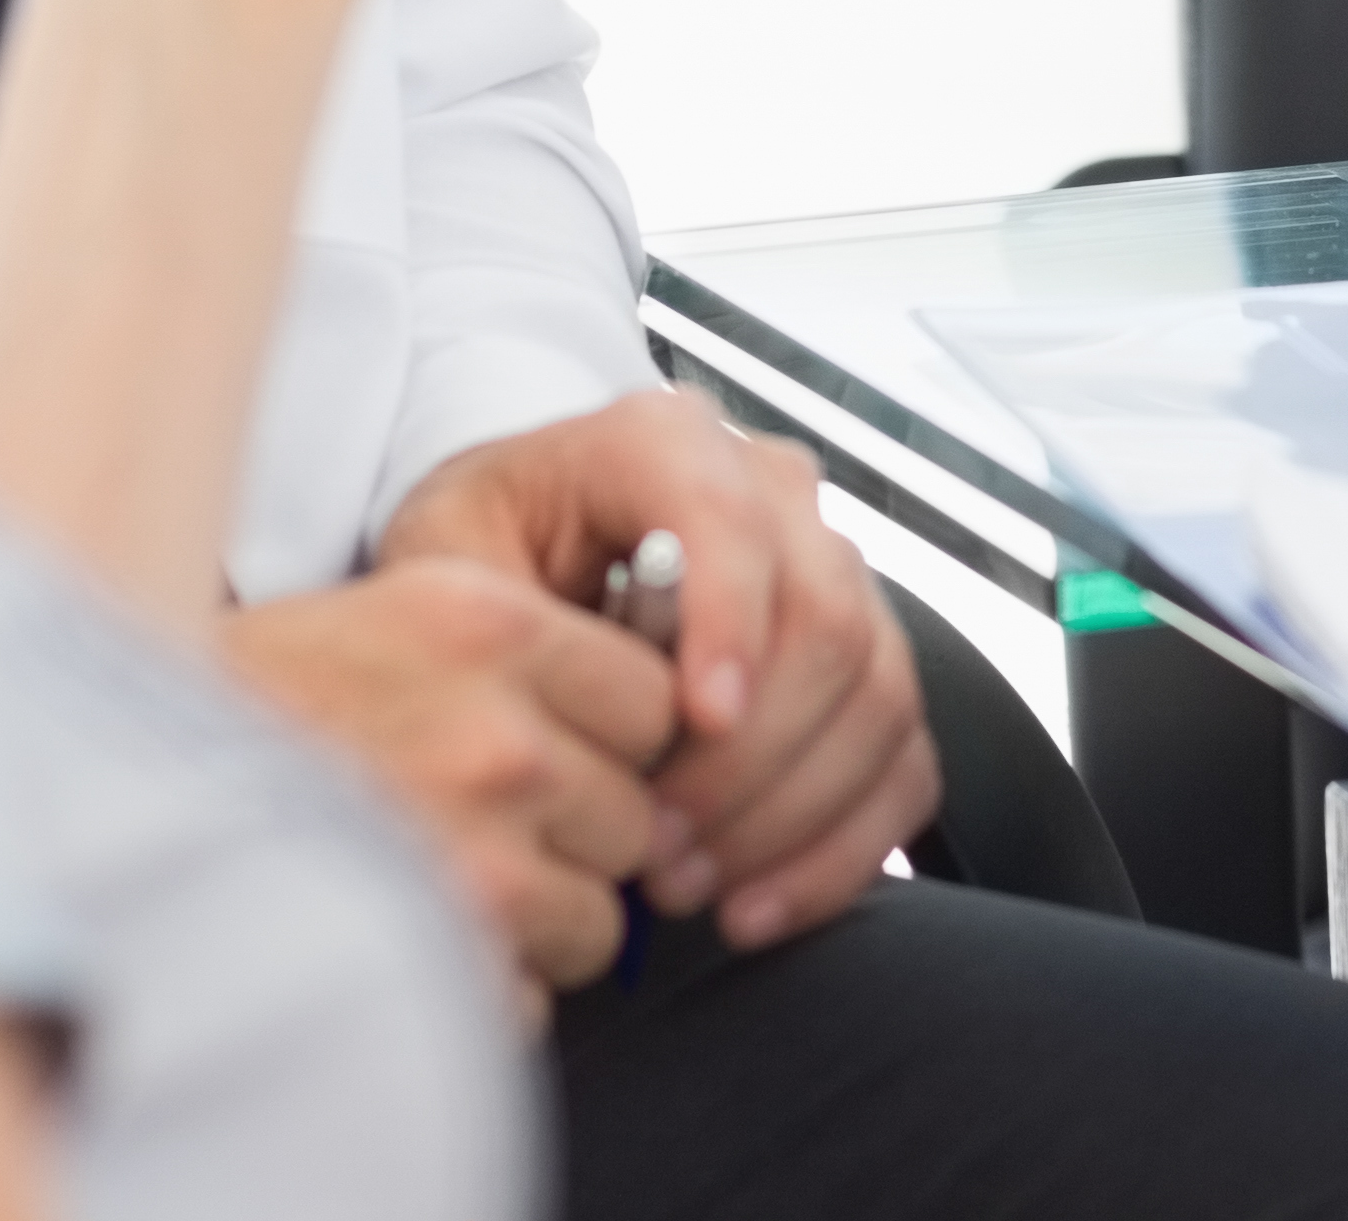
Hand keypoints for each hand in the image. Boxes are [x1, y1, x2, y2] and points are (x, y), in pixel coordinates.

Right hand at [217, 559, 681, 1005]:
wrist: (110, 787)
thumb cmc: (248, 708)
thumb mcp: (388, 614)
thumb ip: (515, 647)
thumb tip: (646, 709)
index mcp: (484, 623)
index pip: (651, 695)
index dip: (612, 735)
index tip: (565, 747)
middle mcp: (496, 733)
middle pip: (636, 811)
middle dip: (579, 834)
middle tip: (483, 825)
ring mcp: (479, 851)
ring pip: (601, 915)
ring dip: (541, 919)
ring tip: (442, 882)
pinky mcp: (448, 957)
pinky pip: (535, 996)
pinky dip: (486, 987)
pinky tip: (410, 932)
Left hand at [385, 393, 933, 953]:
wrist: (526, 561)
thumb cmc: (486, 563)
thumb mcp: (445, 562)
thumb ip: (498, 616)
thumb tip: (577, 709)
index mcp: (665, 441)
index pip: (734, 516)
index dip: (732, 623)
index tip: (698, 725)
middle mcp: (773, 493)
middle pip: (825, 620)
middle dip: (748, 757)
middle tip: (655, 847)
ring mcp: (834, 574)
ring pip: (877, 695)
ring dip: (788, 815)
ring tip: (682, 885)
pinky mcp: (865, 663)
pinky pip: (902, 760)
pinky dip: (841, 849)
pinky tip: (752, 905)